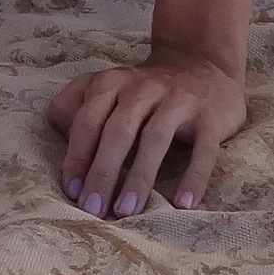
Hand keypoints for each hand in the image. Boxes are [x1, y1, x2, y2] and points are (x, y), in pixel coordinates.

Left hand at [48, 47, 246, 218]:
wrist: (202, 64)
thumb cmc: (145, 90)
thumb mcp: (106, 87)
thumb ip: (76, 105)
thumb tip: (62, 140)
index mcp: (111, 83)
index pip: (88, 120)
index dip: (77, 156)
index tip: (71, 191)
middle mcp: (143, 88)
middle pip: (118, 131)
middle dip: (102, 172)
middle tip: (94, 209)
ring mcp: (178, 100)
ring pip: (155, 139)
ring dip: (139, 178)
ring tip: (127, 211)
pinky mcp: (211, 117)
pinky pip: (203, 149)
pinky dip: (194, 177)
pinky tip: (183, 204)